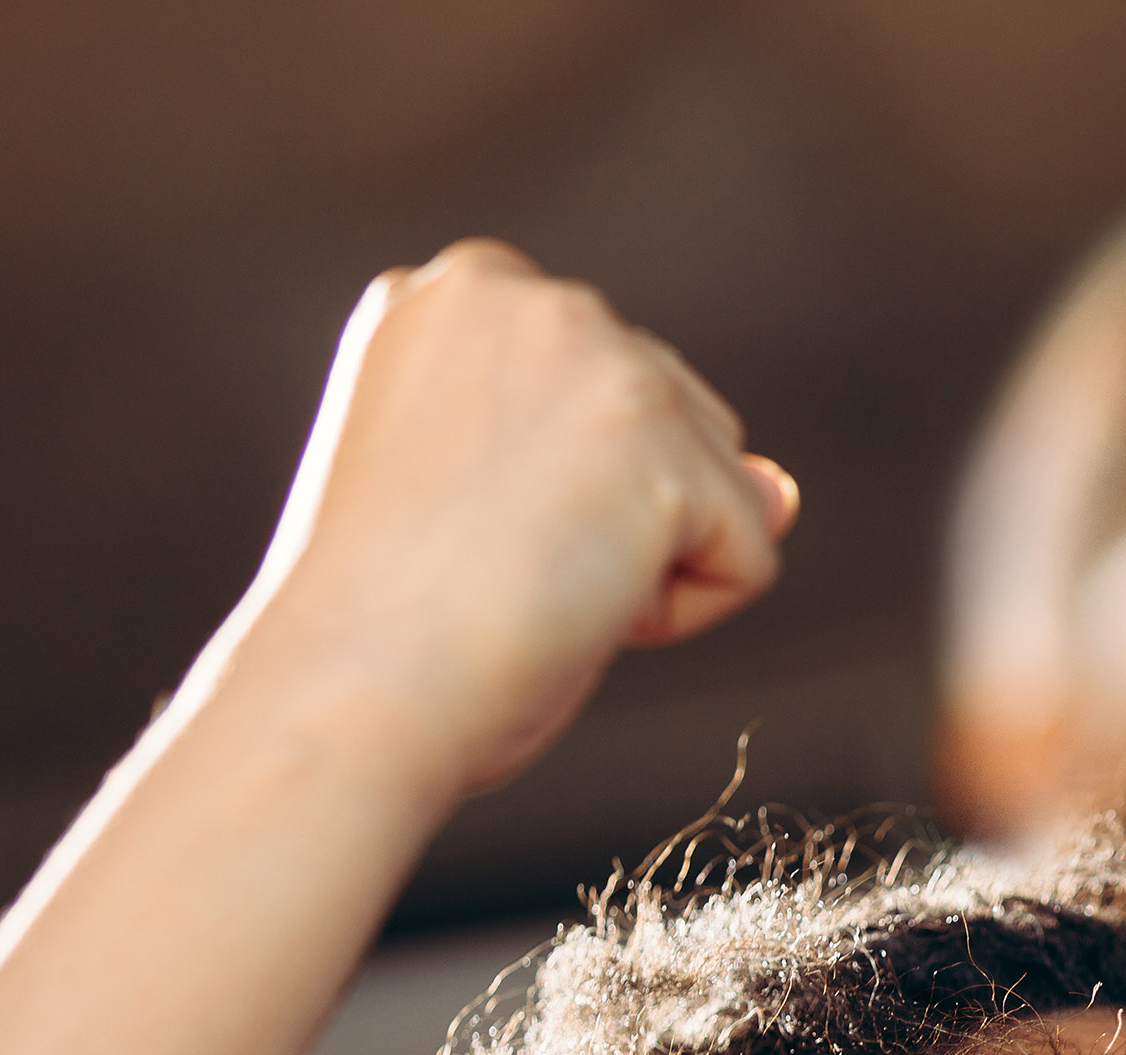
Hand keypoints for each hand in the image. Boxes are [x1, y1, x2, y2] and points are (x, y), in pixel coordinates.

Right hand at [213, 241, 799, 798]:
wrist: (345, 688)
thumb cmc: (383, 623)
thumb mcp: (494, 500)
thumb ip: (628, 461)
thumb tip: (780, 490)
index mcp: (450, 295)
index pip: (593, 391)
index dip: (553, 492)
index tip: (457, 534)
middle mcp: (526, 294)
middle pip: (674, 420)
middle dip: (619, 515)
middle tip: (493, 569)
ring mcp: (602, 358)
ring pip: (718, 483)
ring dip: (651, 561)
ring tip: (530, 586)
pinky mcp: (664, 445)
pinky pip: (747, 557)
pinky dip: (684, 616)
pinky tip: (578, 613)